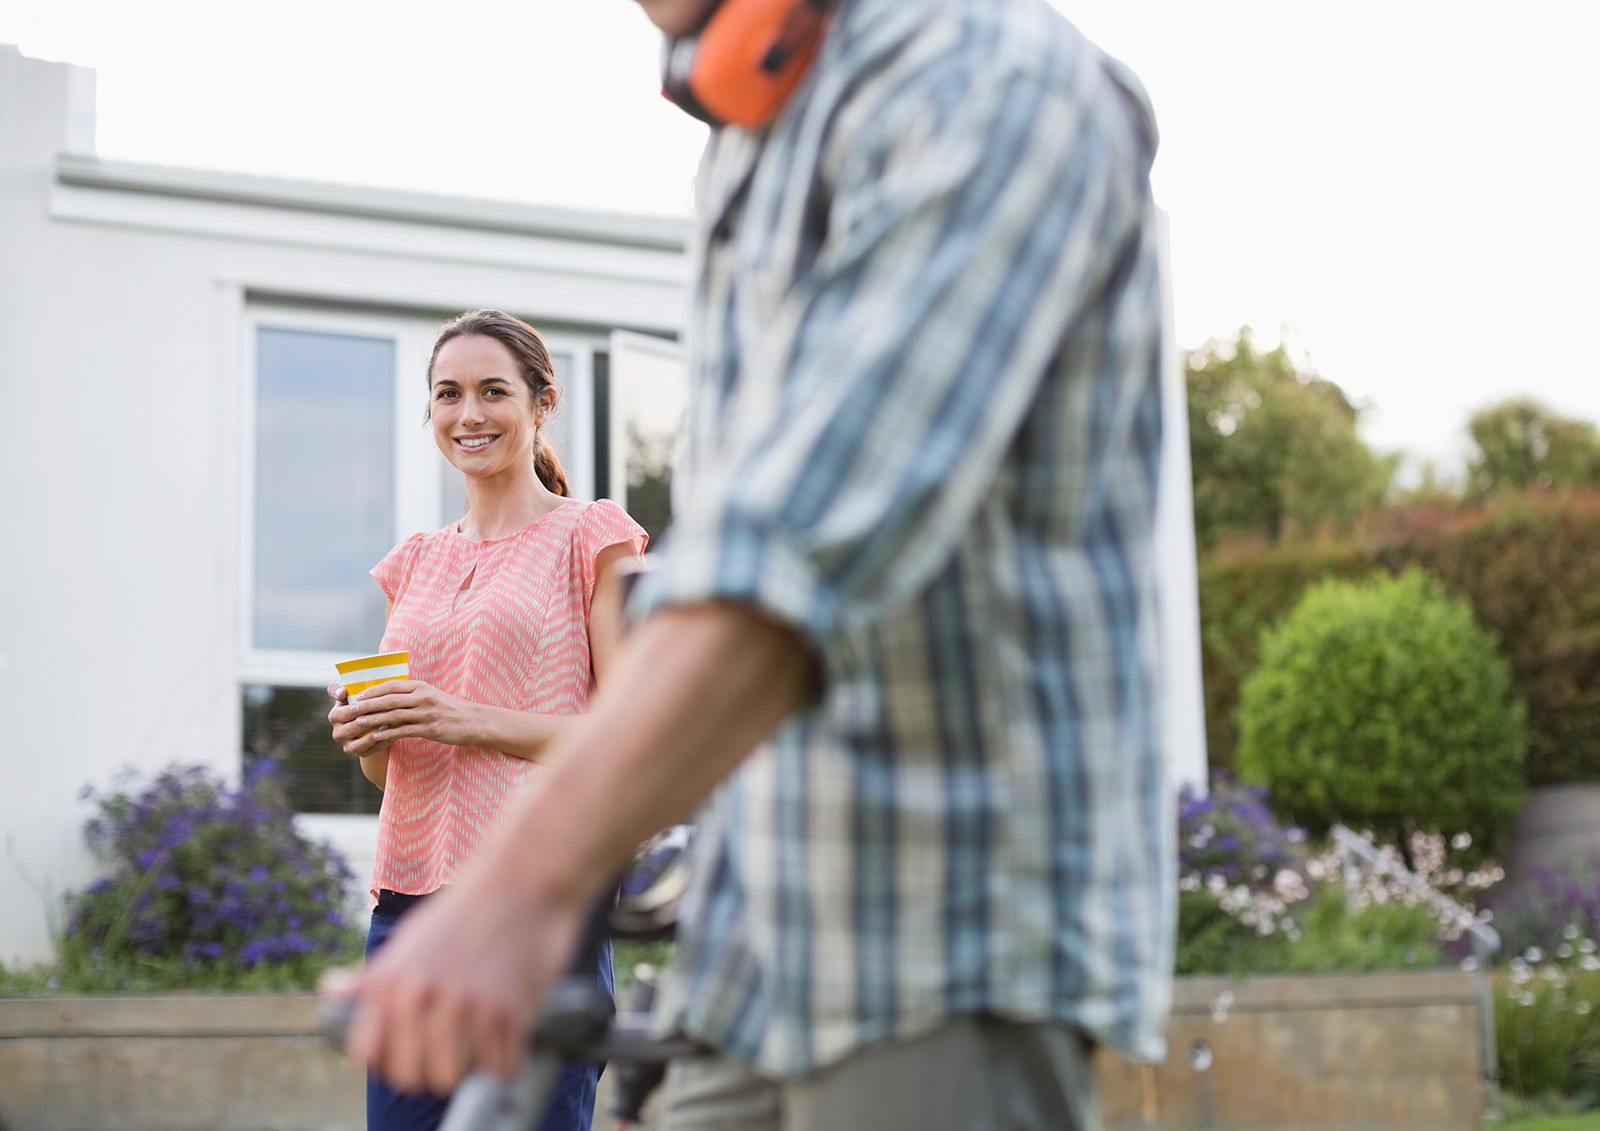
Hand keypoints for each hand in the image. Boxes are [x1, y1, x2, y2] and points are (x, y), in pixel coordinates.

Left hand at [322, 863, 585, 1092]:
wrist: (524, 877)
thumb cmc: (468, 908)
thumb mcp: (410, 937)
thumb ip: (372, 976)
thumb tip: (329, 989)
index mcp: (389, 980)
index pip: (369, 1056)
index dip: (390, 1060)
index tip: (412, 1051)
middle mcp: (419, 994)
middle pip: (411, 1076)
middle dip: (431, 1070)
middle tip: (453, 1049)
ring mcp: (463, 1003)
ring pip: (452, 1077)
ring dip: (469, 1067)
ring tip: (481, 1043)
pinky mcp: (506, 1009)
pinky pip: (499, 1068)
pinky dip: (507, 1059)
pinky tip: (509, 1036)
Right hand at [327, 682, 394, 757]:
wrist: (370, 722)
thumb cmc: (360, 702)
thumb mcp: (349, 694)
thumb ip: (339, 689)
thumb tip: (341, 692)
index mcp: (335, 716)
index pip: (340, 714)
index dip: (349, 711)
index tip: (359, 705)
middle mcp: (338, 733)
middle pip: (351, 729)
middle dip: (366, 721)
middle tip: (380, 713)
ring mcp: (348, 746)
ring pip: (360, 743)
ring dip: (374, 734)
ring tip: (388, 724)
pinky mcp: (362, 753)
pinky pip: (372, 750)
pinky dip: (383, 742)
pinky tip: (394, 734)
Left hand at [334, 679, 483, 751]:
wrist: (475, 721)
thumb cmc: (452, 710)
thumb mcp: (433, 696)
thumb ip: (413, 695)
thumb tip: (391, 699)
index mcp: (421, 687)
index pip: (392, 685)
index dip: (373, 690)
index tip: (357, 695)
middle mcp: (423, 697)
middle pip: (389, 699)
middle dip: (367, 704)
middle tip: (351, 709)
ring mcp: (427, 713)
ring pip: (394, 715)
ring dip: (374, 719)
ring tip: (358, 723)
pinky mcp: (431, 728)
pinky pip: (405, 731)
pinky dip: (389, 733)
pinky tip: (376, 737)